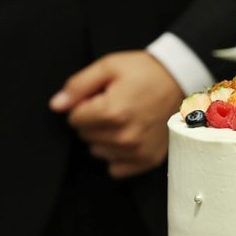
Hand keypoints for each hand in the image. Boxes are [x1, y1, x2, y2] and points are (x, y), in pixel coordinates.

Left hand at [50, 51, 182, 177]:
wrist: (180, 80)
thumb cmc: (143, 71)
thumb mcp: (108, 67)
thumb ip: (78, 86)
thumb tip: (56, 106)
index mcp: (112, 112)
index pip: (74, 119)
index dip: (84, 105)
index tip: (100, 96)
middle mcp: (124, 136)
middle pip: (85, 136)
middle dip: (93, 121)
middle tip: (115, 105)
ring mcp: (137, 151)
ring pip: (98, 152)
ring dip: (104, 138)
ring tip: (124, 120)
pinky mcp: (148, 160)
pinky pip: (115, 169)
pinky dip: (117, 155)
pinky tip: (128, 137)